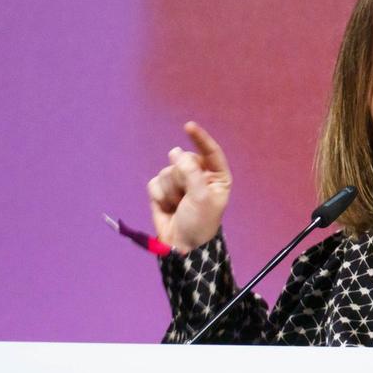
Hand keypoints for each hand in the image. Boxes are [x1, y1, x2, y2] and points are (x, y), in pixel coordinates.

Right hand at [146, 121, 230, 251]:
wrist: (180, 246)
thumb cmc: (199, 223)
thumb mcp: (201, 198)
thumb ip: (191, 172)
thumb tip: (176, 152)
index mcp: (217, 177)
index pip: (210, 152)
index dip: (200, 138)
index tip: (188, 126)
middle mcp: (199, 176)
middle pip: (184, 160)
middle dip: (181, 178)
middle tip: (185, 198)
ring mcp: (180, 182)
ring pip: (168, 171)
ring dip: (170, 190)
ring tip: (177, 206)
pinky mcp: (163, 189)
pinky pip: (155, 182)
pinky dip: (159, 195)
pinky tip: (166, 207)